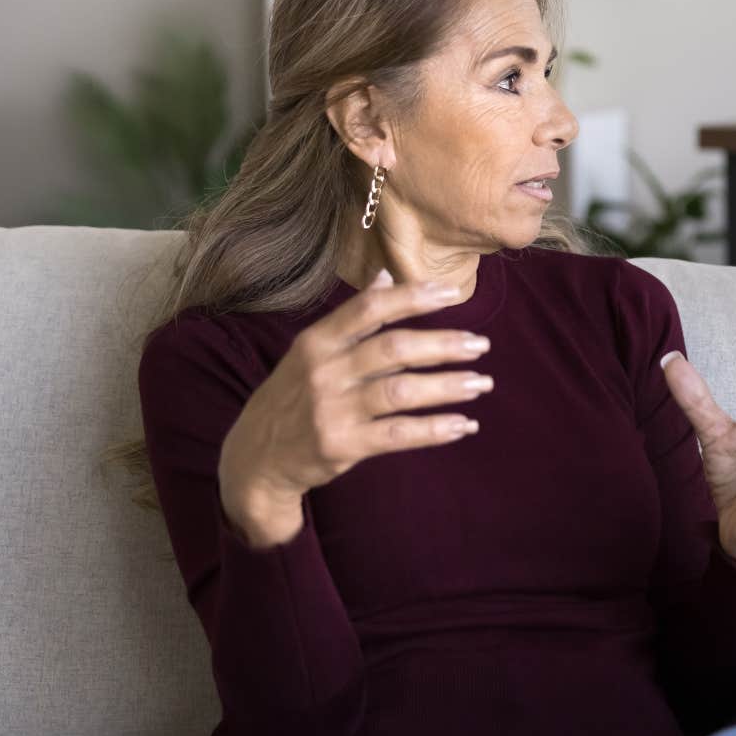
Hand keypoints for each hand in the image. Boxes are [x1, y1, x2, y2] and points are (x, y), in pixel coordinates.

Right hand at [218, 270, 493, 546]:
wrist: (255, 459)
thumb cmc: (293, 397)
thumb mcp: (310, 352)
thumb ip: (351, 318)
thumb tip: (386, 275)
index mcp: (316, 341)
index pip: (369, 309)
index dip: (412, 297)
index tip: (452, 293)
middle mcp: (324, 372)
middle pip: (393, 349)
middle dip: (443, 344)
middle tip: (480, 345)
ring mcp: (332, 410)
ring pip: (401, 392)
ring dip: (447, 387)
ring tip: (480, 383)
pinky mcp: (342, 446)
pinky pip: (398, 435)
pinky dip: (435, 430)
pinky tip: (464, 425)